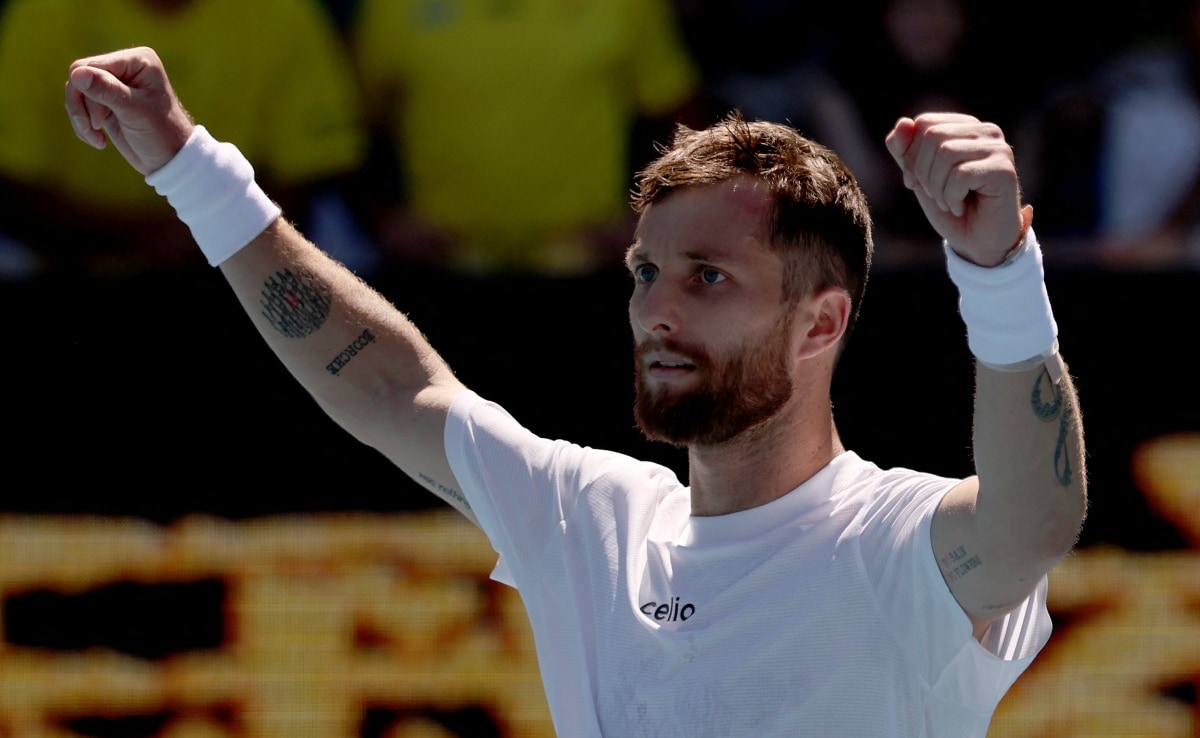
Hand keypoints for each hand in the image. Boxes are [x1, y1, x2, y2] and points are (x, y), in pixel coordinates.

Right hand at [64, 47, 194, 174]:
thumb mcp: (135, 112)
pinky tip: (99, 141)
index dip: (87, 92)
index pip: (91, 66)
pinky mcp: (106, 102)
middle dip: (81, 106)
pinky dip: (83, 125)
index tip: (99, 121)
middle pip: (78, 77)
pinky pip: (79, 105)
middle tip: (93, 130)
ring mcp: (114, 84)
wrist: (170, 160)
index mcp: (138, 60)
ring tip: (97, 139)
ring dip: (80, 118)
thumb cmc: (161, 134)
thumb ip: (107, 91)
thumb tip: (77, 73)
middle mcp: (125, 67)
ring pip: (76, 92)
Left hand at [885, 113, 1027, 266]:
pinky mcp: (1004, 170)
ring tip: (949, 202)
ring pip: (946, 152)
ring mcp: (998, 149)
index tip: (916, 183)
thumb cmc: (950, 208)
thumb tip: (902, 123)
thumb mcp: (918, 177)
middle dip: (923, 172)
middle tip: (935, 196)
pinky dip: (951, 197)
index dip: (911, 157)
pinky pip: (961, 174)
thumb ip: (904, 151)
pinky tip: (961, 207)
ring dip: (937, 187)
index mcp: (965, 128)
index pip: (924, 123)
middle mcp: (986, 132)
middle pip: (933, 135)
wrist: (977, 243)